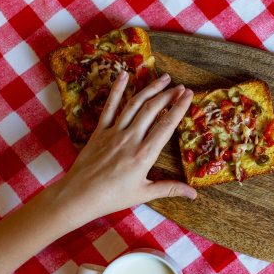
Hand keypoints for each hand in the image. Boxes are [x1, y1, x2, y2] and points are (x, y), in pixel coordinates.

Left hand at [51, 71, 196, 226]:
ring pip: (135, 104)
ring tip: (163, 78)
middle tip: (180, 87)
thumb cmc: (113, 197)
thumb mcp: (144, 193)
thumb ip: (170, 189)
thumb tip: (194, 193)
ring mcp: (114, 132)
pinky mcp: (100, 131)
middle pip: (152, 109)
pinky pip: (110, 106)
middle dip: (168, 95)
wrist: (80, 195)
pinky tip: (124, 75)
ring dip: (150, 89)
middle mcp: (130, 139)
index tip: (189, 95)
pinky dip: (117, 89)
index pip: (166, 125)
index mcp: (144, 154)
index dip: (179, 107)